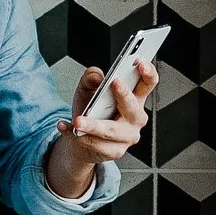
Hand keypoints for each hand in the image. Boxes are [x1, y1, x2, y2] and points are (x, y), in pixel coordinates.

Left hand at [44, 52, 154, 203]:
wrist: (81, 138)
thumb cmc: (91, 111)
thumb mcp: (87, 90)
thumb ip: (91, 78)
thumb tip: (95, 75)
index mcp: (135, 98)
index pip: (148, 83)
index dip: (148, 72)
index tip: (140, 63)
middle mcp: (135, 118)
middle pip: (134, 107)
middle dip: (125, 95)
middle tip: (115, 83)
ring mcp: (127, 137)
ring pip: (111, 131)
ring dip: (94, 125)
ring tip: (78, 120)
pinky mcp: (114, 151)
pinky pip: (95, 144)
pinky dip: (77, 136)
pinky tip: (67, 127)